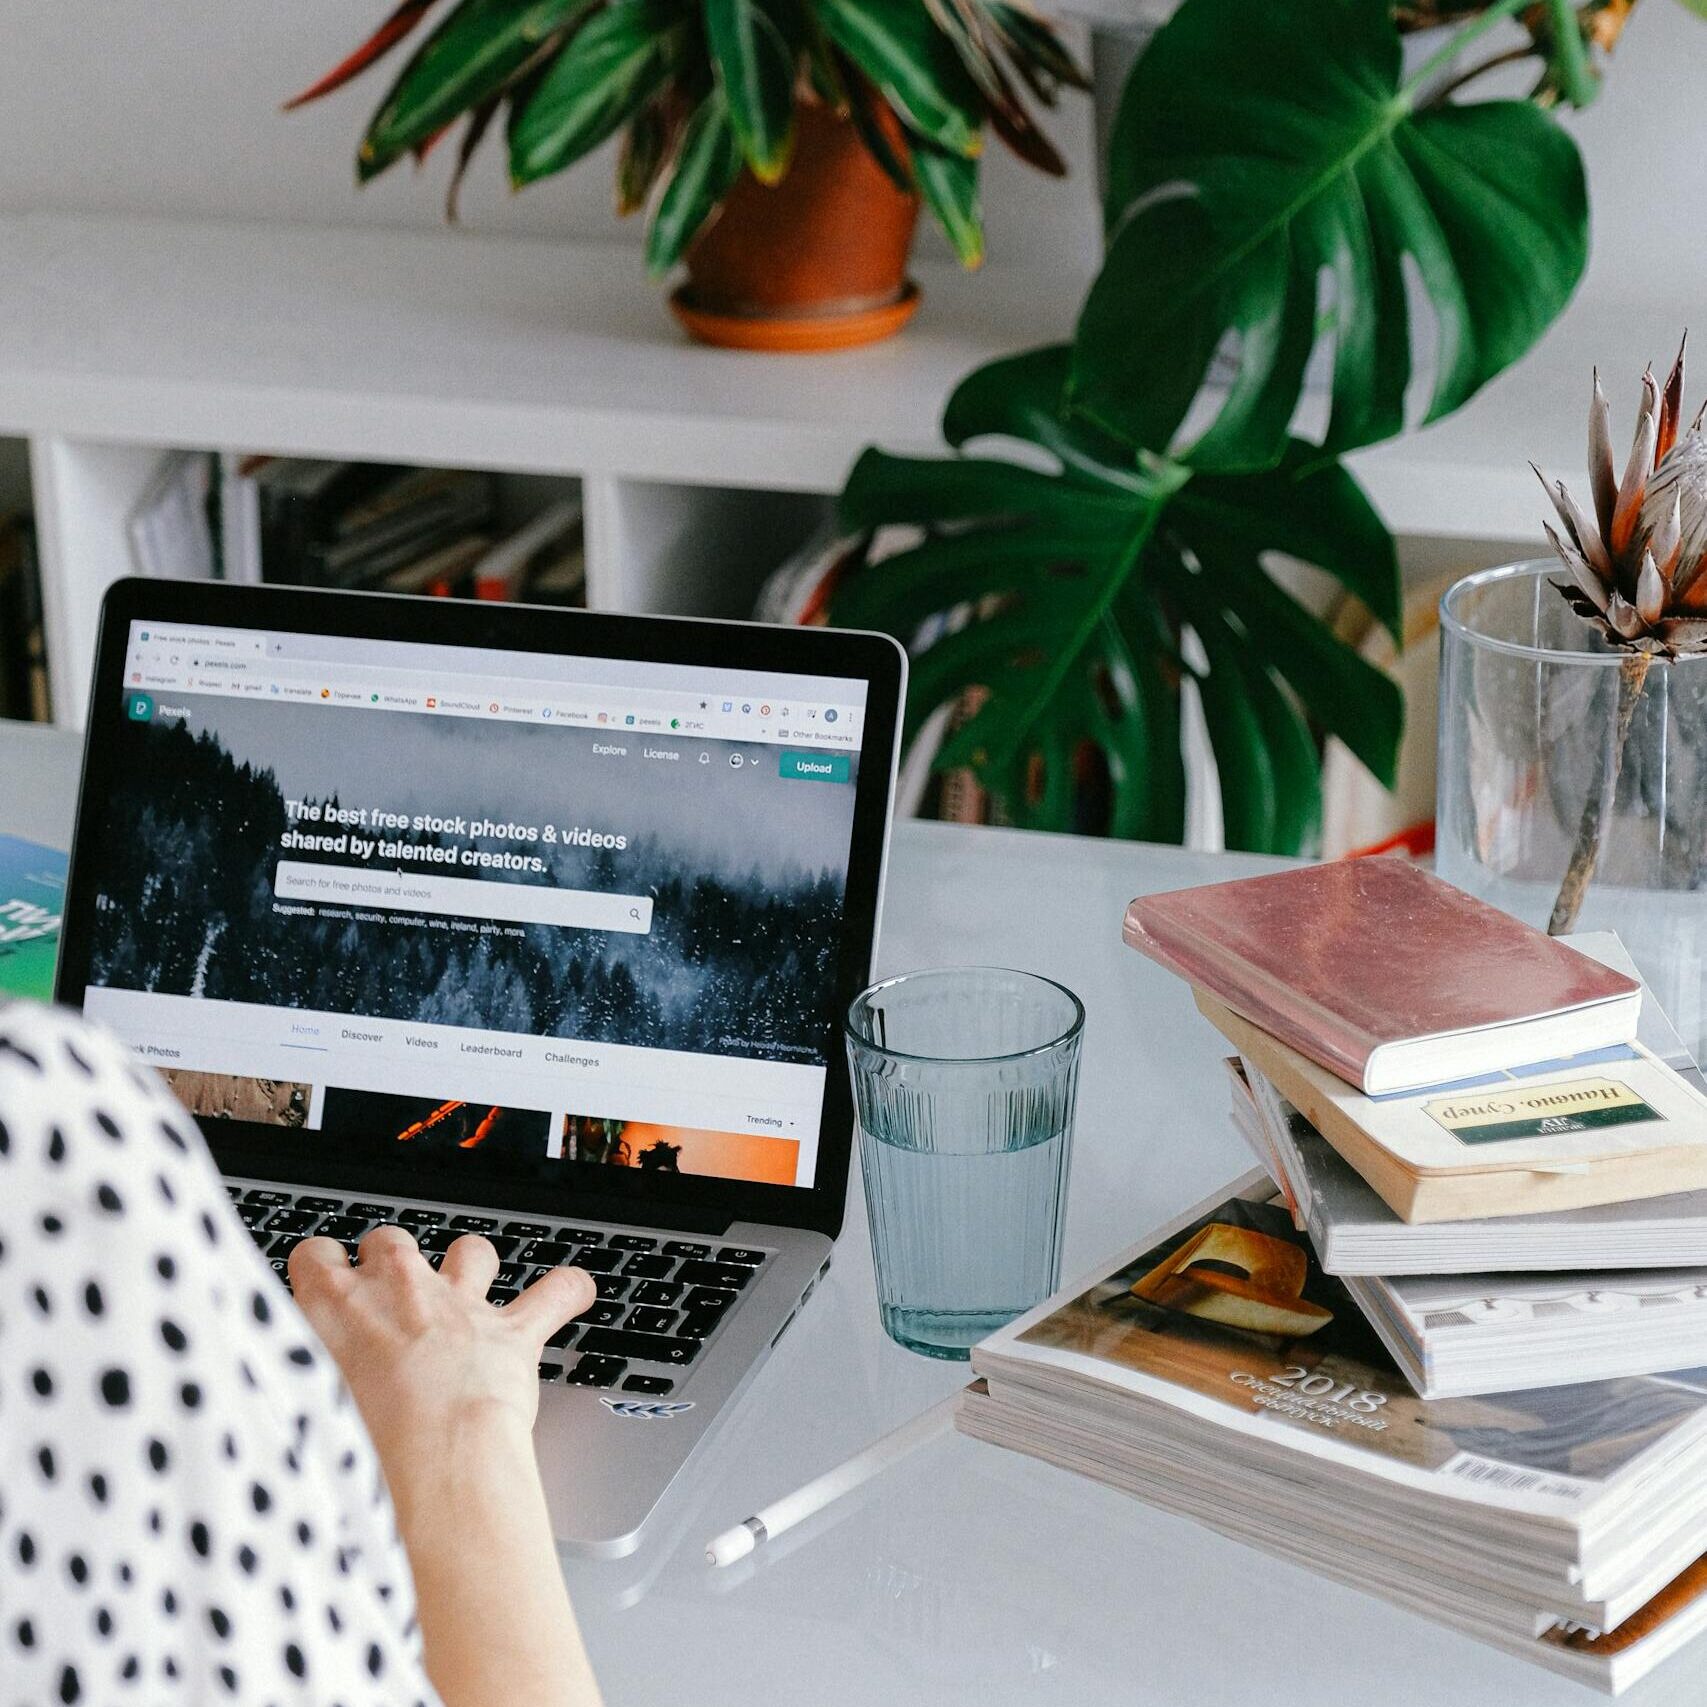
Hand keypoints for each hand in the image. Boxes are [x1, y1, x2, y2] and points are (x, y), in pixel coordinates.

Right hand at [290, 1229, 604, 1706]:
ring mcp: (460, 1306)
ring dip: (470, 1266)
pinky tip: (575, 1290)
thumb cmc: (350, 1455)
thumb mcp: (283, 1415)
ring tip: (469, 1286)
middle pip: (391, 1242)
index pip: (315, 1254)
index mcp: (331, 1306)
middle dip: (390, 1261)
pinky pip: (555, 1291)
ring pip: (470, 1252)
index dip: (322, 1269)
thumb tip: (240, 1401)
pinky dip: (567, 1290)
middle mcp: (397, 1291)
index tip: (322, 1285)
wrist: (428, 1468)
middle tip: (387, 1297)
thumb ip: (274, 1386)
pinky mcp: (512, 1332)